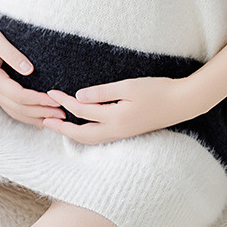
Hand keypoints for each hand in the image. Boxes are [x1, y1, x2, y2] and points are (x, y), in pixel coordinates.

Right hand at [0, 11, 69, 129]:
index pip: (19, 96)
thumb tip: (30, 70)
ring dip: (34, 117)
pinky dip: (25, 114)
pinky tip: (37, 116)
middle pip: (18, 108)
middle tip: (62, 115)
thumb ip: (13, 55)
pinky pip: (11, 107)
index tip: (56, 100)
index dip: (38, 100)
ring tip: (54, 119)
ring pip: (14, 112)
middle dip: (41, 113)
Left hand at [46, 76, 189, 143]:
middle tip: (44, 120)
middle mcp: (116, 131)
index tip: (51, 92)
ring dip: (72, 133)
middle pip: (81, 135)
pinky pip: (100, 137)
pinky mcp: (127, 132)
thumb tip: (78, 97)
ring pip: (90, 139)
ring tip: (59, 124)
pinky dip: (85, 133)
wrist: (182, 103)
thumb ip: (102, 93)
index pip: (82, 111)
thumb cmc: (157, 91)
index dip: (64, 102)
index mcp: (115, 118)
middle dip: (61, 129)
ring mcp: (122, 134)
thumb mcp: (128, 87)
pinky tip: (82, 125)